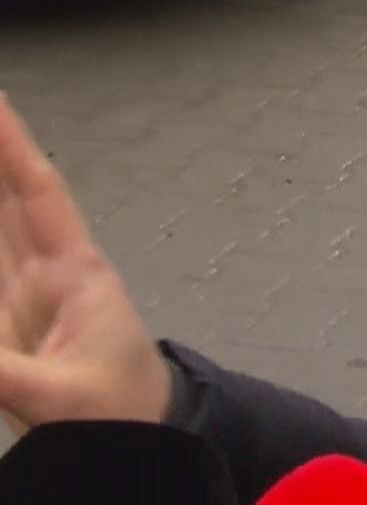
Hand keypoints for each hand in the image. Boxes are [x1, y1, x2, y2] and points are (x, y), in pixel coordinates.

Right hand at [0, 96, 169, 431]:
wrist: (139, 433)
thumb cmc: (119, 409)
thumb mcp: (60, 394)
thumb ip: (1, 371)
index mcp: (75, 273)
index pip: (39, 194)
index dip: (14, 147)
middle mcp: (48, 272)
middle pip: (7, 200)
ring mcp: (26, 295)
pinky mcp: (9, 322)